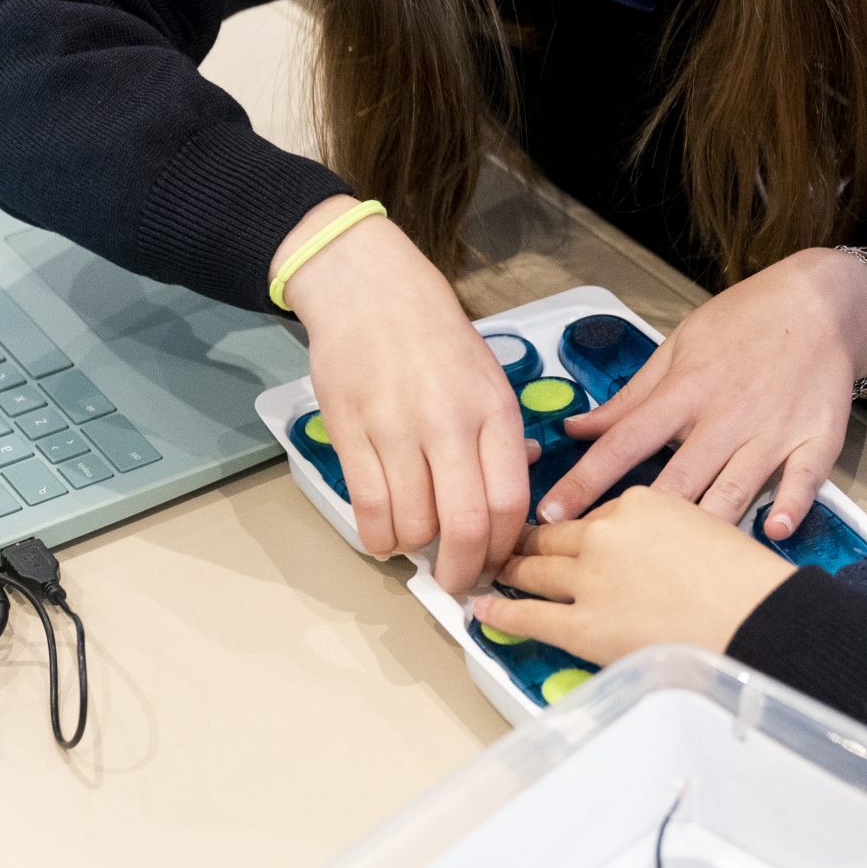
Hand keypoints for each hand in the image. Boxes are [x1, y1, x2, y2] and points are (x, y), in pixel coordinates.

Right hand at [279, 196, 528, 591]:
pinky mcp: (351, 432)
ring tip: (415, 541)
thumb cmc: (431, 332)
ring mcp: (396, 429)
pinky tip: (384, 535)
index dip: (503, 547)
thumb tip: (515, 492)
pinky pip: (366, 507)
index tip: (494, 562)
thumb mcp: (487, 374)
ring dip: (415, 548)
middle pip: (465, 525)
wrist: (367, 288)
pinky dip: (377, 537)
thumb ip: (501, 434)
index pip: (510, 501)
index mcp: (492, 409)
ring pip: (413, 523)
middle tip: (454, 579)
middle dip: (461, 568)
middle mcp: (448, 422)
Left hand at [474, 489, 796, 661]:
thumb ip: (668, 517)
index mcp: (638, 501)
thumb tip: (646, 529)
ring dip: (509, 569)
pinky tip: (484, 609)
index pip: (596, 509)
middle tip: (502, 542)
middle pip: (555, 535)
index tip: (560, 525)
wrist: (757, 620)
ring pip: (536, 570)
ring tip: (488, 568)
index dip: (577, 521)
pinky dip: (503, 612)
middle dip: (525, 540)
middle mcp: (605, 533)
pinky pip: (532, 616)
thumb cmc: (748, 576)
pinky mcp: (585, 626)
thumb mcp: (709, 520)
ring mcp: (590, 580)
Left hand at [537, 248, 866, 538]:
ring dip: (703, 530)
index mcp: (685, 391)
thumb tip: (577, 426)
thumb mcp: (678, 346)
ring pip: (732, 490)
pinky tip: (773, 532)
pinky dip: (789, 506)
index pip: (623, 442)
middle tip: (601, 561)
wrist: (821, 301)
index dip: (584, 481)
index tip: (549, 514)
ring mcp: (771, 432)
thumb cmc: (744, 321)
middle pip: (675, 480)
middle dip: (636, 524)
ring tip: (673, 570)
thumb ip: (631, 396)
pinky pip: (803, 480)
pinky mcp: (816, 441)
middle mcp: (724, 417)